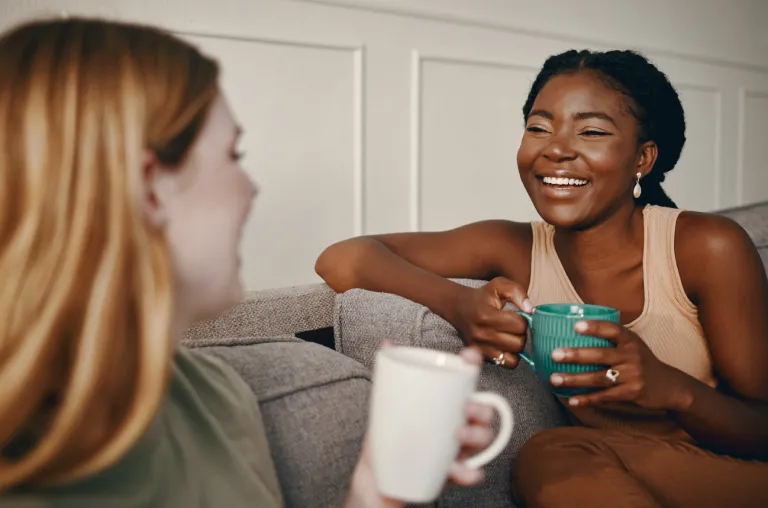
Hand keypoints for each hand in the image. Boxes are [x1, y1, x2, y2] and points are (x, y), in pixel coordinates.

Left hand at [344, 347, 495, 507]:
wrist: (379, 474)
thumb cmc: (392, 433)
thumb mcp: (389, 403)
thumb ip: (391, 374)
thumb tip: (386, 343)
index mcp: (447, 399)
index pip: (467, 378)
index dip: (474, 365)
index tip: (469, 357)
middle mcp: (459, 420)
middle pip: (483, 410)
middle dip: (482, 407)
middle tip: (467, 407)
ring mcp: (459, 447)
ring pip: (483, 440)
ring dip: (477, 436)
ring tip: (458, 435)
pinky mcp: (454, 471)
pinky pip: (471, 472)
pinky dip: (469, 472)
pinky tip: (458, 470)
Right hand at [448, 277, 532, 367]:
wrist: (459, 307)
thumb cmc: (482, 296)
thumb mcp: (499, 285)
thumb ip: (517, 292)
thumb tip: (530, 309)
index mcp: (487, 315)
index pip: (519, 325)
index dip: (523, 320)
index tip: (516, 315)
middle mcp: (482, 334)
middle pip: (518, 342)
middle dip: (521, 333)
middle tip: (515, 326)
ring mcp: (481, 348)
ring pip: (514, 355)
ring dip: (517, 346)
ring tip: (510, 335)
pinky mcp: (481, 356)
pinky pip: (506, 364)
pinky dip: (510, 356)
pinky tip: (506, 345)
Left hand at [549, 320, 688, 409]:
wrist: (670, 386)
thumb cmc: (642, 361)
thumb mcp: (633, 345)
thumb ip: (612, 339)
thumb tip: (574, 328)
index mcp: (630, 340)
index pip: (612, 329)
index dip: (594, 327)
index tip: (576, 325)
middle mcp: (632, 356)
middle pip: (600, 355)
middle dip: (576, 355)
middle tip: (554, 354)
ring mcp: (632, 375)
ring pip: (598, 378)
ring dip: (574, 379)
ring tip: (554, 379)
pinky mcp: (632, 393)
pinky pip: (605, 396)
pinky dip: (587, 399)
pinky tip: (572, 400)